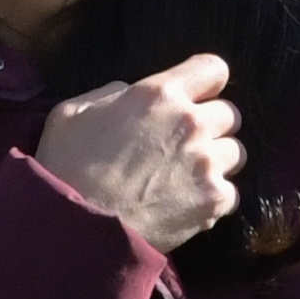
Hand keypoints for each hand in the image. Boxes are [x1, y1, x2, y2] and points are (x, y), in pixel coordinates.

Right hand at [25, 54, 243, 250]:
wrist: (74, 229)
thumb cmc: (64, 167)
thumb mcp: (70, 114)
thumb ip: (109, 94)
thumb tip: (131, 94)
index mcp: (158, 95)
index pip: (213, 69)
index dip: (206, 82)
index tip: (195, 96)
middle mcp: (191, 123)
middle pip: (230, 114)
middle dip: (210, 126)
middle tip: (183, 145)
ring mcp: (207, 163)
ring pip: (235, 153)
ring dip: (215, 162)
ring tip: (186, 177)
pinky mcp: (214, 200)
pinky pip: (230, 193)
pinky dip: (211, 199)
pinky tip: (184, 204)